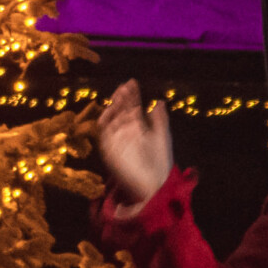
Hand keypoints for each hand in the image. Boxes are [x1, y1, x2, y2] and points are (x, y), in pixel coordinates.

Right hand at [97, 79, 172, 209]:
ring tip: (119, 96)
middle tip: (123, 86)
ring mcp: (116, 141)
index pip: (131, 107)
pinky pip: (105, 135)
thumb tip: (159, 101)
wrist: (155, 184)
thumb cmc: (159, 163)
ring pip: (110, 120)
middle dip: (120, 99)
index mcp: (137, 128)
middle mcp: (124, 132)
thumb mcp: (162, 137)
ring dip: (113, 108)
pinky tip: (116, 114)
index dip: (131, 96)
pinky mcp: (110, 151)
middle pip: (118, 111)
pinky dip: (108, 124)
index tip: (132, 83)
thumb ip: (160, 120)